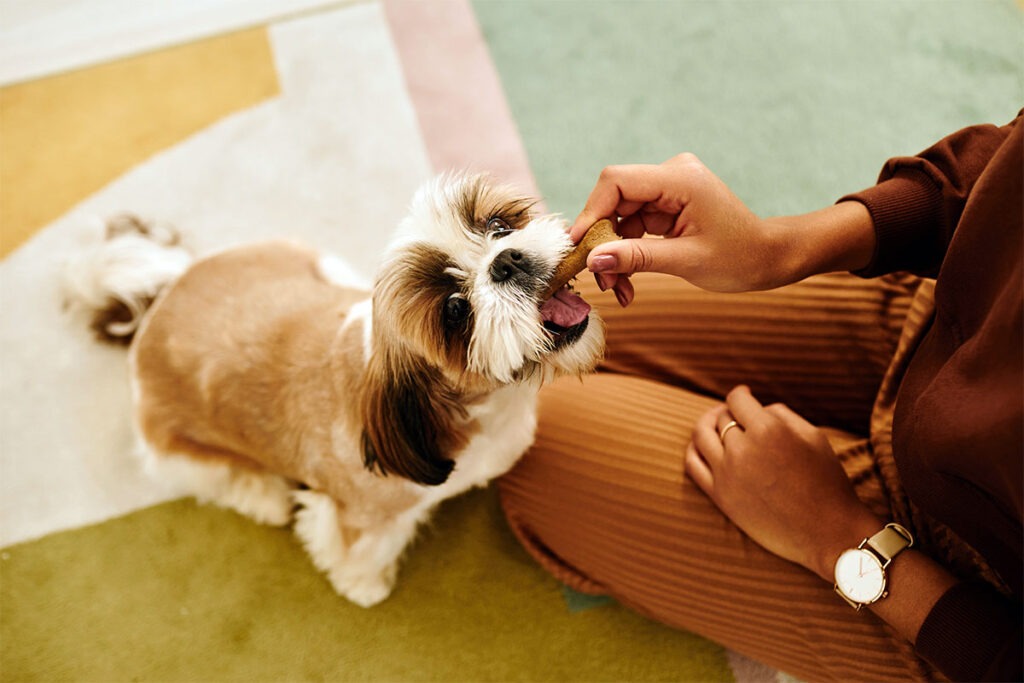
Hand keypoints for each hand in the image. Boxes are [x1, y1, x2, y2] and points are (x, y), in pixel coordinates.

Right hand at [571, 154, 875, 304]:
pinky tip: (628, 282)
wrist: (769, 259)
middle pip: (614, 200)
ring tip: (618, 289)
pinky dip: (627, 252)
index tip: (580, 247)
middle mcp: (672, 175)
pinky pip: (633, 226)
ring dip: (613, 253)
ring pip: (620, 217)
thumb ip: (637, 258)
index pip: (616, 181)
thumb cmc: (739, 258)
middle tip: (602, 280)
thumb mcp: (686, 261)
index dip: (591, 212)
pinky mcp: (667, 205)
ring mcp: (669, 189)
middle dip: (603, 242)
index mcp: (680, 179)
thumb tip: (593, 260)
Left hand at [685, 386, 882, 578]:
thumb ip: (782, 414)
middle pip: (722, 418)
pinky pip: (693, 464)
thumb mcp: (813, 436)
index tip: (745, 394)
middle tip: (738, 415)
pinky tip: (703, 447)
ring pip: (701, 435)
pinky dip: (694, 449)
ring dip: (707, 425)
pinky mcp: (720, 496)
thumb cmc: (826, 481)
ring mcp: (728, 474)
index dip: (740, 393)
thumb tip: (758, 408)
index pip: (737, 399)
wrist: (827, 532)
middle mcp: (743, 449)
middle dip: (730, 413)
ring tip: (715, 424)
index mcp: (768, 430)